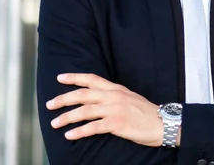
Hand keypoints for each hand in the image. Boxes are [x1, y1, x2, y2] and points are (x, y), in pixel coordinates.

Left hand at [46, 74, 162, 146]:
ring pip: (84, 111)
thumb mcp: (130, 98)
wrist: (163, 123)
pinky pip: (93, 127)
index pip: (92, 79)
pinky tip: (70, 135)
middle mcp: (114, 96)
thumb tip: (97, 100)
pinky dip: (79, 131)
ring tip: (55, 123)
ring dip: (67, 117)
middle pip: (82, 94)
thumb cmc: (146, 113)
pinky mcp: (117, 123)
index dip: (74, 77)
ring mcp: (115, 109)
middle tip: (49, 105)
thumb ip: (114, 97)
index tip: (60, 78)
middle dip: (63, 99)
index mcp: (116, 89)